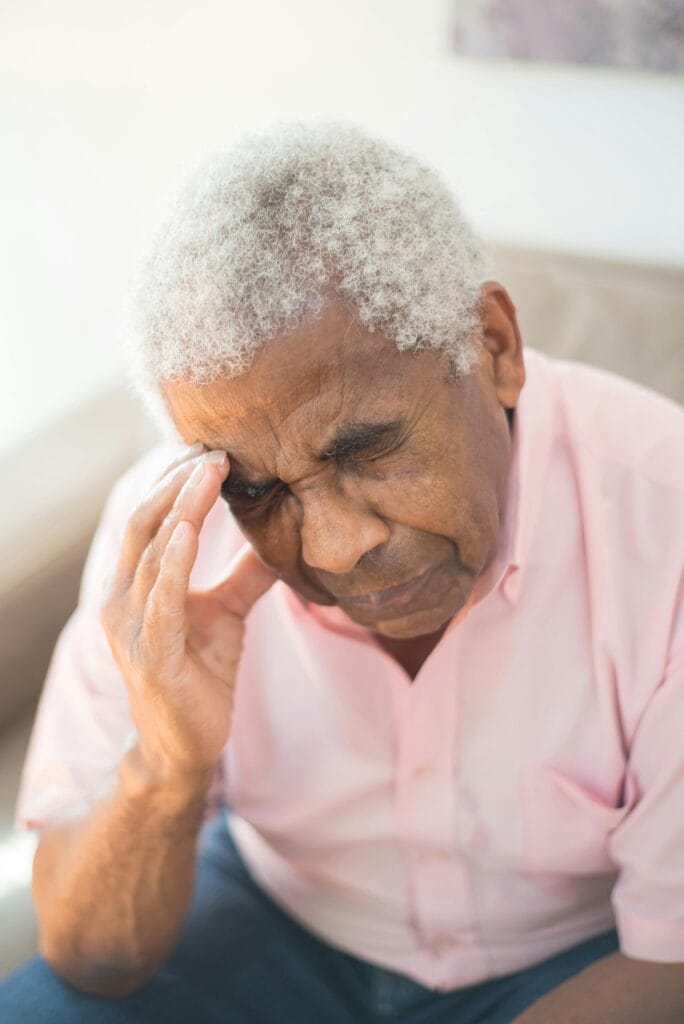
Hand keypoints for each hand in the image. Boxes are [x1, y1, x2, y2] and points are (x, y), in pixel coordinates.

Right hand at [101, 445, 276, 779]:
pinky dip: (174, 562)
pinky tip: (191, 530)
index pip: (149, 517)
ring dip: (181, 508)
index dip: (174, 480)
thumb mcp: (227, 612)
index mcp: (134, 583)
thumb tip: (284, 532)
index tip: (212, 449)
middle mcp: (121, 598)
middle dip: (177, 482)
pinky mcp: (151, 656)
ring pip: (150, 552)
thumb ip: (247, 572)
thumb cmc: (199, 672)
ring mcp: (131, 627)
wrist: (185, 742)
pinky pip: (161, 601)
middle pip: (143, 523)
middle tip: (215, 450)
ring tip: (209, 474)